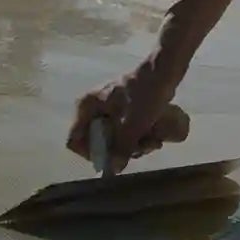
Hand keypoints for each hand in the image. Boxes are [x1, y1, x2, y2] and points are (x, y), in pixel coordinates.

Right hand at [66, 62, 189, 174]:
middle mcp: (92, 109)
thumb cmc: (146, 93)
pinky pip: (124, 132)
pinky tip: (154, 136)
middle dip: (121, 151)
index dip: (92, 155)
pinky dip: (137, 137)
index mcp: (86, 107)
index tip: (114, 158)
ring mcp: (107, 109)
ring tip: (153, 141)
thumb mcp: (134, 124)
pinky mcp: (122, 110)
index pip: (75, 141)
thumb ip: (122, 148)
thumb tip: (113, 170)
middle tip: (142, 148)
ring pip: (114, 140)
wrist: (165, 70)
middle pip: (98, 143)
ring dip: (134, 146)